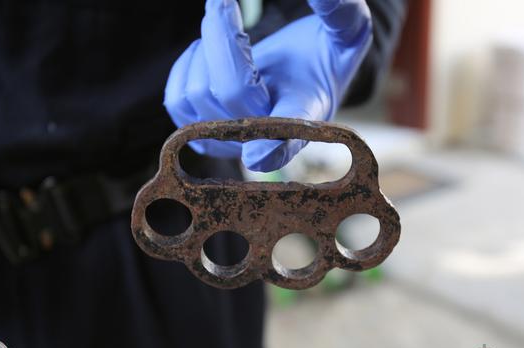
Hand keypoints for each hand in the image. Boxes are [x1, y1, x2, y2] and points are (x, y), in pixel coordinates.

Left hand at [164, 0, 372, 171]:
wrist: (301, 76)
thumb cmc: (324, 56)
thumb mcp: (347, 33)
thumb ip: (342, 13)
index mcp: (304, 115)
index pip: (287, 136)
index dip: (272, 149)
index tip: (257, 155)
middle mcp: (266, 137)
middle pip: (227, 90)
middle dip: (220, 36)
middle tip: (224, 1)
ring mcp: (231, 141)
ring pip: (195, 94)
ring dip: (203, 50)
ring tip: (222, 30)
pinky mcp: (204, 135)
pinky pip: (176, 101)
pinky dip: (185, 67)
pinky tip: (207, 53)